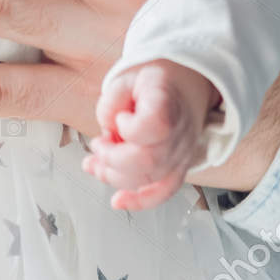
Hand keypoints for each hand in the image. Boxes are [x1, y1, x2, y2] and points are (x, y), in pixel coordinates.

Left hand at [85, 60, 220, 210]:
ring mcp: (181, 154)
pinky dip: (140, 201)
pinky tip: (118, 201)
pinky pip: (164, 191)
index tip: (120, 117)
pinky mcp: (178, 168)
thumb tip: (107, 127)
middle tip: (97, 145)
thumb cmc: (154, 85)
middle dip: (112, 159)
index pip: (153, 126)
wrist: (183, 89)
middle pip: (148, 160)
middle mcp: (180, 133)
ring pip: (150, 178)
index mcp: (168, 104)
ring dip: (114, 176)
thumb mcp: (129, 78)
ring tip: (96, 164)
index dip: (129, 127)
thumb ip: (112, 100)